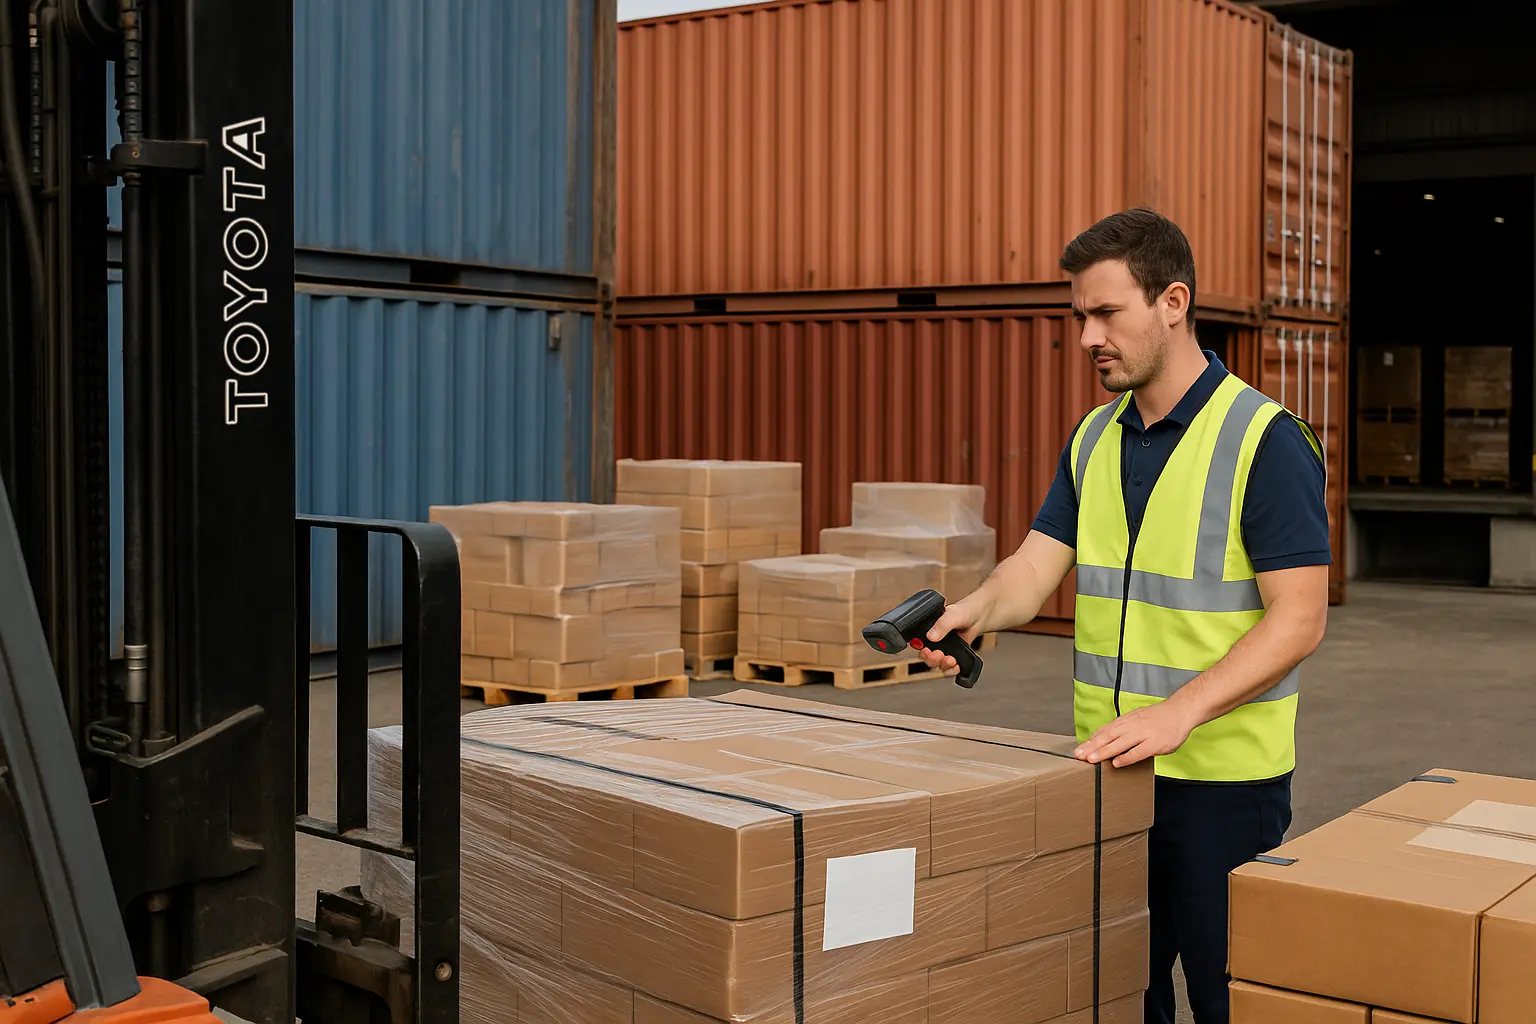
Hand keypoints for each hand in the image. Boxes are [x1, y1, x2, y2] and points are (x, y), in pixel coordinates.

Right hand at [913, 598, 986, 673]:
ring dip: (942, 665)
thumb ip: (942, 625)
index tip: (924, 648)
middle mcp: (934, 641)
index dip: (918, 647)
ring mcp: (944, 650)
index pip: (917, 641)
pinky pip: (949, 668)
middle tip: (939, 654)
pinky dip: (952, 670)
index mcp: (928, 629)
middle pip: (926, 656)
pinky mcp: (954, 656)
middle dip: (931, 659)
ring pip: (937, 664)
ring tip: (951, 660)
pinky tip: (957, 667)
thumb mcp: (952, 615)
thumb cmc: (964, 611)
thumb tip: (931, 636)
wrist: (981, 616)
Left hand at [1073, 700, 1196, 767]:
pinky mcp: (1155, 743)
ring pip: (1120, 743)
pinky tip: (1116, 763)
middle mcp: (1133, 725)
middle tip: (1079, 755)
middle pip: (1108, 736)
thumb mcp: (1136, 718)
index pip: (1105, 730)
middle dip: (1092, 746)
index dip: (1091, 740)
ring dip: (1104, 751)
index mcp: (1127, 720)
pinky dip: (1126, 757)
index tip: (1079, 749)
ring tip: (1092, 759)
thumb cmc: (1158, 718)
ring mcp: (1144, 734)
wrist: (1180, 712)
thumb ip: (1122, 728)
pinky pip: (1138, 751)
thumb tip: (1104, 738)